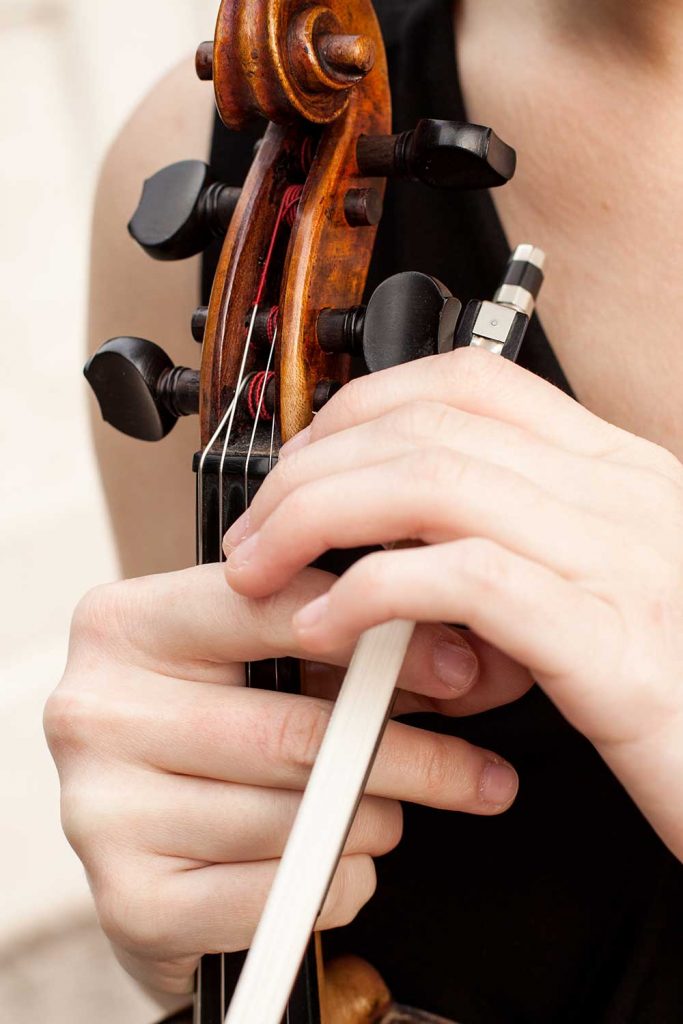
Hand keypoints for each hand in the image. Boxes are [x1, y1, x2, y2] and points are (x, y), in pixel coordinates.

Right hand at [45, 561, 518, 995]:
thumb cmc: (217, 729)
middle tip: (479, 772)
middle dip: (408, 756)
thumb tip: (459, 652)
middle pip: (289, 731)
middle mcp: (94, 709)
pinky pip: (276, 896)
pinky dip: (336, 882)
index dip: (377, 635)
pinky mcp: (129, 899)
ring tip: (386, 811)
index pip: (265, 609)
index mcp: (125, 624)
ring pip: (291, 818)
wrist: (147, 832)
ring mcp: (100, 809)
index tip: (459, 665)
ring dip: (372, 821)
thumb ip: (339, 643)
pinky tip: (338, 862)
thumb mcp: (263, 661)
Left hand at [225, 347, 682, 861]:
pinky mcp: (610, 642)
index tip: (304, 459)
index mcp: (617, 473)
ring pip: (433, 483)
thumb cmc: (680, 691)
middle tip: (259, 527)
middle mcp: (622, 496)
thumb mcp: (589, 606)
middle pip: (429, 425)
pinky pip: (464, 581)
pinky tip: (330, 626)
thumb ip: (500, 577)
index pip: (471, 381)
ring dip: (321, 518)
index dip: (364, 405)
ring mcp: (621, 559)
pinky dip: (373, 593)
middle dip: (312, 467)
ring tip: (266, 568)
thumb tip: (394, 580)